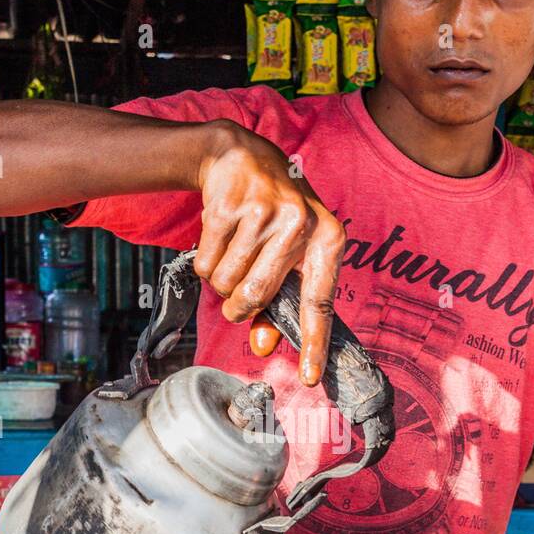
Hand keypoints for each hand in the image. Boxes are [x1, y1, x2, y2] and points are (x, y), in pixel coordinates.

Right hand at [195, 120, 345, 384]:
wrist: (243, 156)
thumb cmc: (274, 216)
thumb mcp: (289, 253)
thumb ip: (277, 304)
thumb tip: (262, 346)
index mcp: (327, 238)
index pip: (319, 302)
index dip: (313, 343)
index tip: (310, 377)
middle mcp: (300, 224)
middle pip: (257, 296)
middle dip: (239, 307)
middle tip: (236, 298)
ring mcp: (263, 213)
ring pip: (227, 283)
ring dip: (221, 282)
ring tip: (232, 254)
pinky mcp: (228, 207)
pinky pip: (206, 264)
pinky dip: (206, 262)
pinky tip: (220, 238)